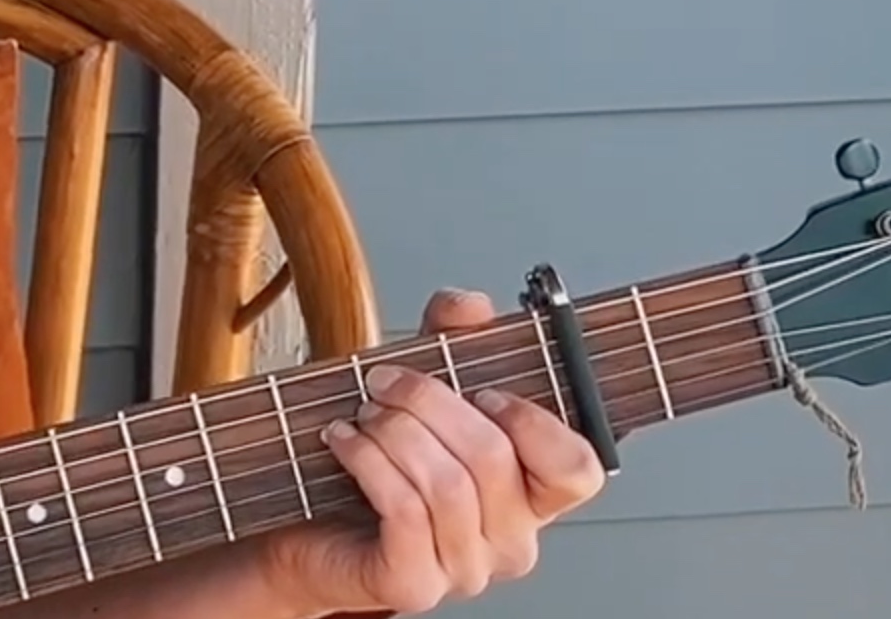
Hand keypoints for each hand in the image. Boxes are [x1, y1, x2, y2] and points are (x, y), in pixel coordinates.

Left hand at [259, 289, 607, 615]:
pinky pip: (404, 512)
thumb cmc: (382, 461)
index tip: (486, 390)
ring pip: (445, 484)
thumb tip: (470, 306)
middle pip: (493, 459)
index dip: (535, 424)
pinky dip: (369, 462)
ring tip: (364, 411)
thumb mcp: (423, 383)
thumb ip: (451, 337)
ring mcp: (464, 569)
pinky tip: (344, 440)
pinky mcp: (412, 585)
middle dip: (430, 402)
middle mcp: (509, 540)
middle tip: (386, 379)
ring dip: (394, 431)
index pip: (578, 469)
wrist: (312, 529)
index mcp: (532, 495)